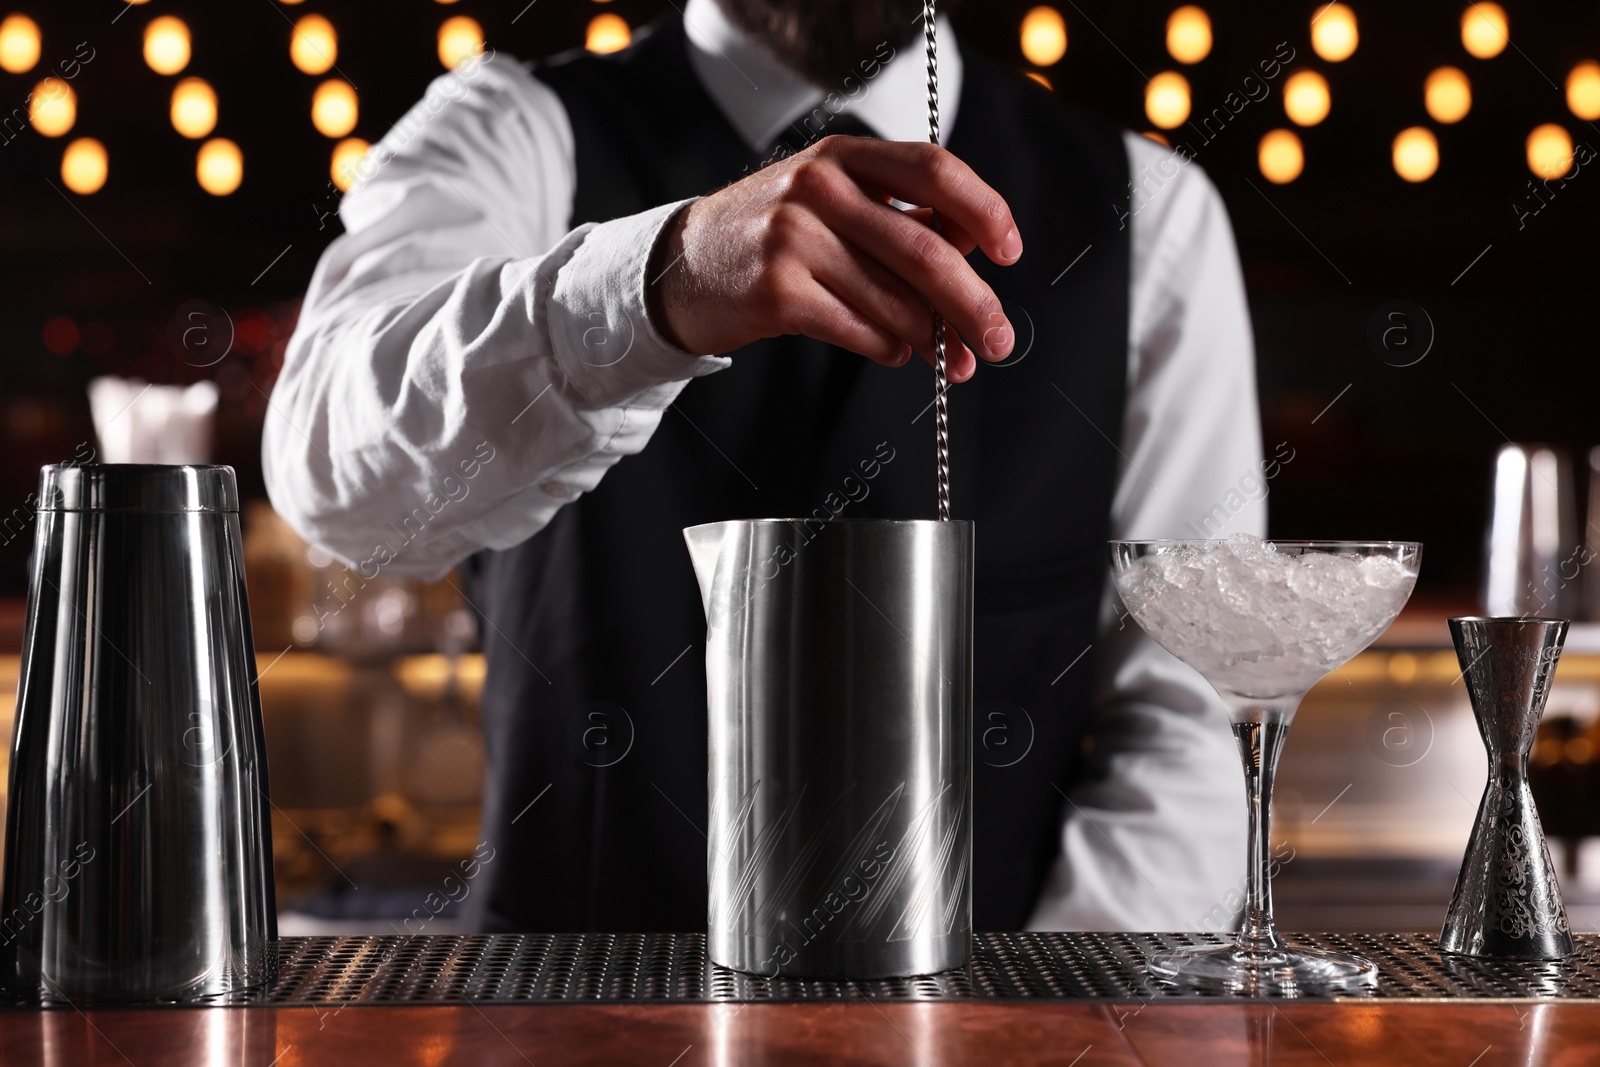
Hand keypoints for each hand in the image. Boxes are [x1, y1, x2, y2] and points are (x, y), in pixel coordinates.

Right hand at [647, 135, 1021, 381]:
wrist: (682, 267)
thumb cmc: (771, 237)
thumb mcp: (833, 205)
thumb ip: (901, 221)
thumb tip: (974, 258)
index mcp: (842, 156)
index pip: (933, 170)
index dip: (983, 210)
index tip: (1009, 251)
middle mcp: (818, 188)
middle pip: (924, 248)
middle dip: (973, 303)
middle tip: (1000, 340)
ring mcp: (792, 238)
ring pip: (894, 299)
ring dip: (935, 340)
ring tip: (952, 361)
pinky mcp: (776, 292)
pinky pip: (859, 329)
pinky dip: (890, 348)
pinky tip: (897, 352)